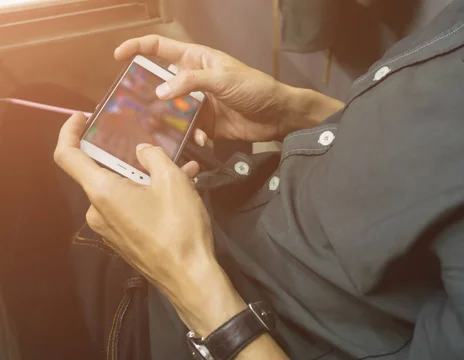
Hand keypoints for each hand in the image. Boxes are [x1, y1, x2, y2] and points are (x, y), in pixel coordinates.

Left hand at [55, 113, 245, 333]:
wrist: (189, 277)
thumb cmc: (179, 228)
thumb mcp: (173, 181)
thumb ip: (154, 157)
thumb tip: (142, 150)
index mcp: (102, 191)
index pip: (68, 155)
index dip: (69, 131)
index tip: (82, 117)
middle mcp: (97, 210)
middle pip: (100, 172)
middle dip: (126, 156)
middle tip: (151, 145)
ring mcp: (109, 228)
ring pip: (120, 190)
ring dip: (145, 176)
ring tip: (181, 169)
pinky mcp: (123, 240)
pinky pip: (129, 208)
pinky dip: (147, 195)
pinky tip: (178, 192)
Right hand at [114, 35, 343, 143]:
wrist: (277, 115)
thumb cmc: (253, 88)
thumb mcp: (222, 79)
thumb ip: (191, 82)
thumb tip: (160, 91)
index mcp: (196, 60)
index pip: (160, 48)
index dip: (138, 48)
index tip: (117, 56)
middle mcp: (193, 80)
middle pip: (160, 83)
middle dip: (147, 94)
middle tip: (134, 107)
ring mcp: (199, 103)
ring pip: (171, 110)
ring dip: (166, 119)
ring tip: (158, 128)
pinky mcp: (206, 124)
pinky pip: (187, 129)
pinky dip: (188, 134)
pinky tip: (198, 138)